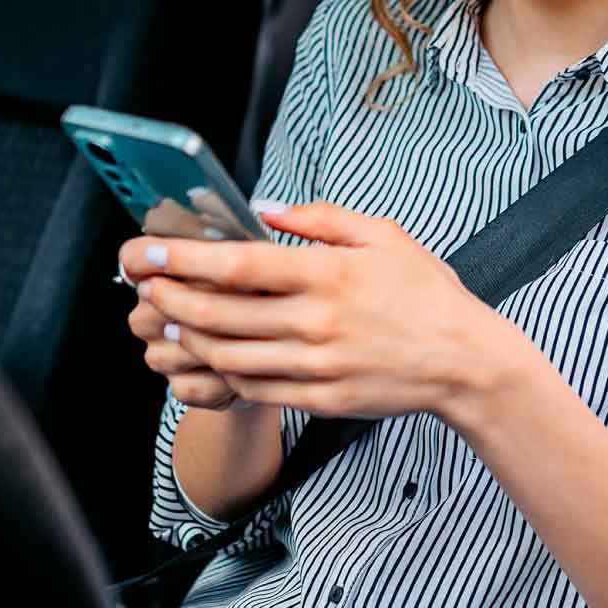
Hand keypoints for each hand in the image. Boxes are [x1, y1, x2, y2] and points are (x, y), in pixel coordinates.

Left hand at [118, 202, 523, 421]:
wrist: (466, 363)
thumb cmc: (424, 294)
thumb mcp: (383, 236)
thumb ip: (320, 219)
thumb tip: (264, 208)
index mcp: (328, 273)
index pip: (239, 264)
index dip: (184, 258)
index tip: (149, 252)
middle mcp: (317, 321)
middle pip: (220, 313)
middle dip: (168, 301)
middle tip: (142, 289)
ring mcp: (316, 365)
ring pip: (228, 356)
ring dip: (185, 340)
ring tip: (161, 323)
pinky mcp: (319, 399)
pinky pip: (253, 388)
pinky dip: (219, 372)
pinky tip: (204, 355)